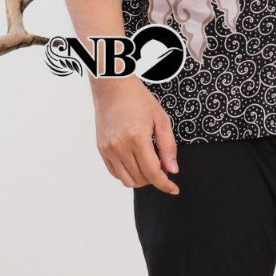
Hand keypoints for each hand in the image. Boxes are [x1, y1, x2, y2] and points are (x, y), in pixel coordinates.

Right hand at [92, 75, 180, 194]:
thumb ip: (168, 146)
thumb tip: (172, 170)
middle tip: (163, 168)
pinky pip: (115, 173)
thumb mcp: (160, 118)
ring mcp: (108, 149)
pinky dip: (127, 173)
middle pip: (141, 179)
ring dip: (141, 179)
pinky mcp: (101, 149)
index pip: (153, 173)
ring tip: (149, 165)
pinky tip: (135, 162)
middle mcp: (120, 147)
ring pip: (127, 180)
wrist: (113, 86)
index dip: (165, 184)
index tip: (174, 189)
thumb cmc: (138, 98)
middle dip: (155, 179)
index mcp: (137, 138)